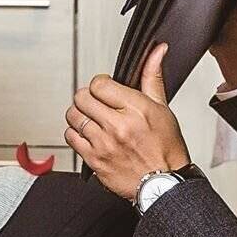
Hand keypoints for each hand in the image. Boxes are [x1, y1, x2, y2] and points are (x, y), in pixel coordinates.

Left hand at [64, 46, 191, 200]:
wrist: (164, 185)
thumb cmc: (166, 149)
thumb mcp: (163, 108)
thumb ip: (152, 77)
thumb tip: (156, 52)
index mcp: (136, 109)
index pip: (99, 84)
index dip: (100, 84)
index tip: (105, 89)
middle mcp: (118, 126)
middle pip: (82, 97)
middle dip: (87, 97)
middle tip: (97, 104)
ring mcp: (104, 144)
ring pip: (73, 116)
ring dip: (79, 115)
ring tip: (92, 119)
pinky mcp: (94, 160)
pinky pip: (71, 138)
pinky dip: (76, 134)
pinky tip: (89, 135)